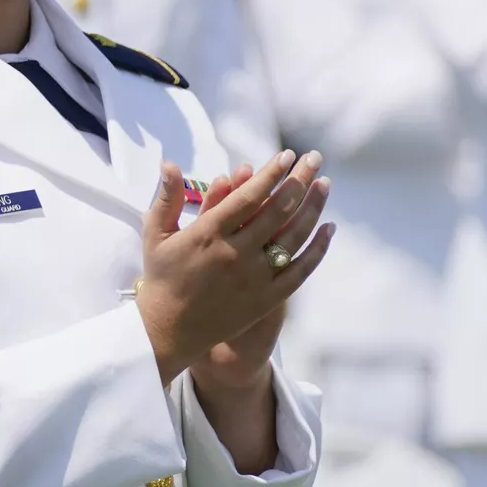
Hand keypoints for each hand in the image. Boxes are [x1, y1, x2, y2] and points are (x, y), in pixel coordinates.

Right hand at [136, 152, 333, 386]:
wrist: (168, 331)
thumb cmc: (161, 278)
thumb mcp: (157, 234)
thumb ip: (167, 198)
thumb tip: (170, 163)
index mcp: (207, 233)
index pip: (248, 195)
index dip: (270, 173)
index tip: (286, 155)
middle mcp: (235, 253)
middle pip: (277, 209)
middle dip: (299, 180)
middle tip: (314, 159)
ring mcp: (254, 278)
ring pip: (293, 236)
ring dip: (312, 207)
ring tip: (324, 185)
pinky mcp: (266, 300)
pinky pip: (300, 270)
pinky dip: (317, 248)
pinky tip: (329, 228)